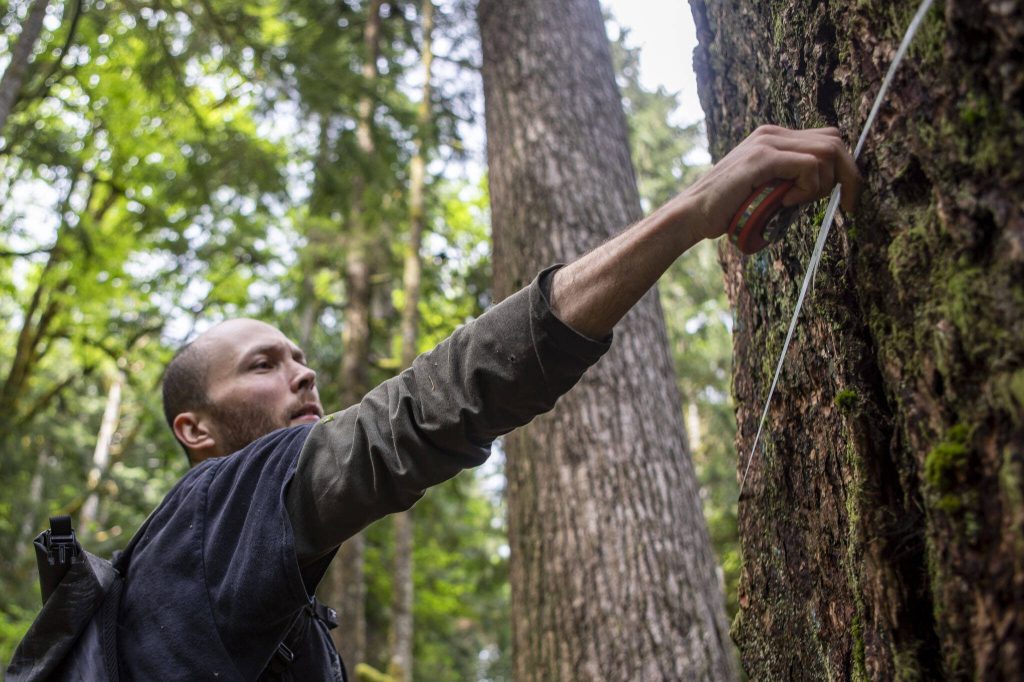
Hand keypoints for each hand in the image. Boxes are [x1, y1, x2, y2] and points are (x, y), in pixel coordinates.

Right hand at [679, 125, 862, 241]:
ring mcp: (767, 142)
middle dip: (848, 175)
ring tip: (798, 202)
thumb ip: (791, 179)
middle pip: (835, 141)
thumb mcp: (768, 188)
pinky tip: (788, 201)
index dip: (844, 167)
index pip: (827, 139)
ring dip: (823, 184)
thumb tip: (825, 185)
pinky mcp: (763, 158)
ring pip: (827, 152)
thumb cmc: (728, 208)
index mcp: (773, 137)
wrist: (693, 214)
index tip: (847, 198)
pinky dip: (808, 188)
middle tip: (848, 205)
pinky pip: (809, 166)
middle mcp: (772, 133)